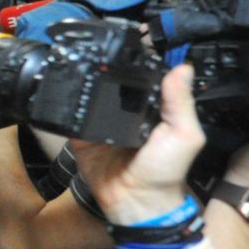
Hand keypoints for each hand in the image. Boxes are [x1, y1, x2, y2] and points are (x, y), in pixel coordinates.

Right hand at [69, 64, 205, 224]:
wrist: (136, 203)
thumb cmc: (166, 173)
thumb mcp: (184, 135)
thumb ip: (182, 103)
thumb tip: (183, 68)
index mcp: (154, 107)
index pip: (144, 77)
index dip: (138, 61)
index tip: (128, 44)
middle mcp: (127, 112)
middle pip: (112, 82)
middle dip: (105, 69)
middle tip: (96, 52)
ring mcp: (102, 123)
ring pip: (89, 96)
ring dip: (83, 84)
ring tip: (77, 66)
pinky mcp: (82, 136)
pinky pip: (71, 117)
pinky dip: (66, 107)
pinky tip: (64, 93)